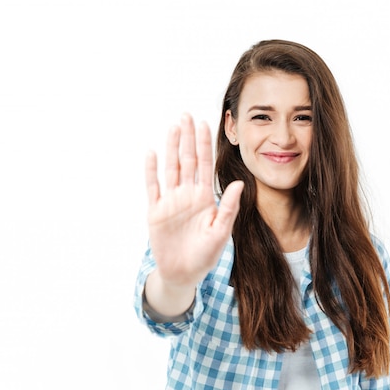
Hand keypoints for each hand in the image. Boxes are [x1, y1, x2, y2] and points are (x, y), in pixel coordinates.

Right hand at [145, 114, 243, 287]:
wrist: (183, 274)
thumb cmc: (205, 255)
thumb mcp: (220, 232)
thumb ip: (228, 208)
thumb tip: (238, 184)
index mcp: (204, 198)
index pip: (204, 165)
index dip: (204, 144)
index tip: (205, 124)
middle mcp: (187, 195)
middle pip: (187, 160)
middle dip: (187, 138)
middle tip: (186, 115)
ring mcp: (170, 201)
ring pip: (171, 168)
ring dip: (171, 147)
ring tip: (173, 127)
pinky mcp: (156, 211)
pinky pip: (153, 187)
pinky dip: (151, 170)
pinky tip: (152, 153)